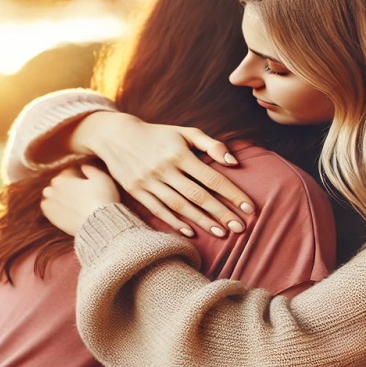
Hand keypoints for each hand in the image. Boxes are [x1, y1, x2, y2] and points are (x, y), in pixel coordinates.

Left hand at [40, 164, 119, 235]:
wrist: (99, 224)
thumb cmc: (102, 199)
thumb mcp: (102, 178)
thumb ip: (90, 169)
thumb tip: (83, 167)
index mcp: (62, 178)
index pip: (69, 172)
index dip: (80, 175)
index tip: (88, 181)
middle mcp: (52, 189)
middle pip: (59, 183)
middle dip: (68, 186)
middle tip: (81, 193)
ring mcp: (49, 204)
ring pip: (52, 195)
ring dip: (60, 196)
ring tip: (73, 202)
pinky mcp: (51, 217)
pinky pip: (50, 208)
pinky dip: (56, 207)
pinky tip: (67, 210)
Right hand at [71, 111, 254, 237]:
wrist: (116, 136)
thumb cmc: (159, 135)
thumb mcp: (185, 133)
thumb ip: (211, 145)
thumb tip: (234, 162)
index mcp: (179, 153)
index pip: (212, 177)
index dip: (232, 194)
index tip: (250, 208)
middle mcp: (165, 168)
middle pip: (198, 195)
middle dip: (221, 213)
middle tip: (241, 228)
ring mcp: (149, 182)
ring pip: (180, 206)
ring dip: (202, 221)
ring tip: (222, 233)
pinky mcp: (136, 192)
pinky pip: (158, 211)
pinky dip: (175, 222)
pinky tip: (192, 232)